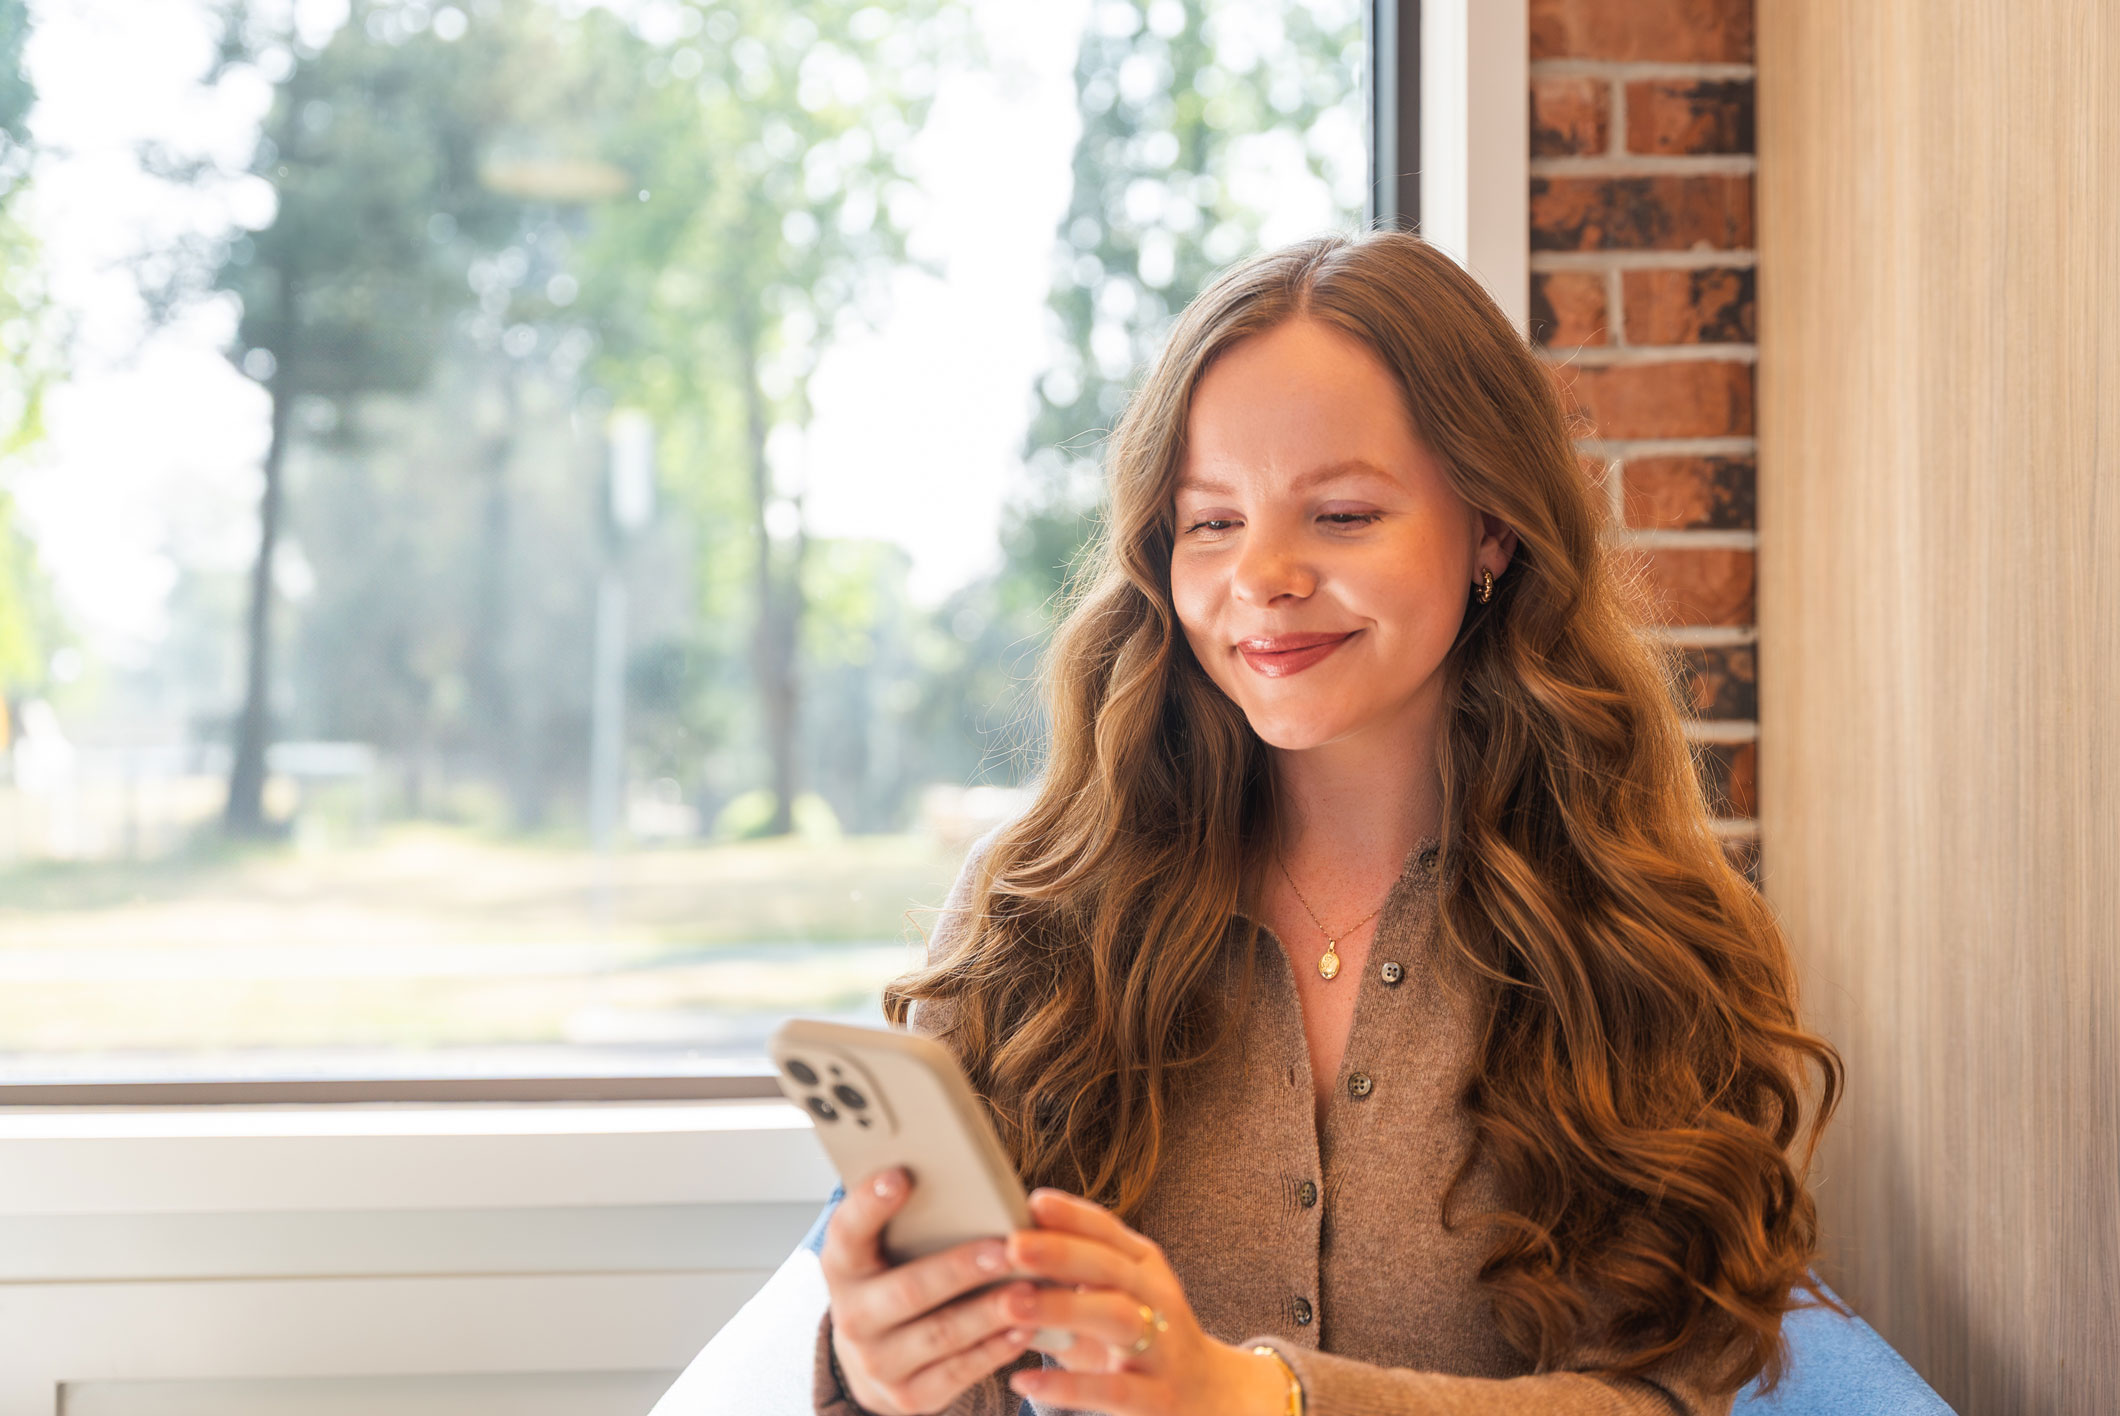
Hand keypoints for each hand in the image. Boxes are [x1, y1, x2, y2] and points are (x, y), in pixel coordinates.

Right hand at [819, 1166, 1036, 1415]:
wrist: (875, 1358)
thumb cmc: (896, 1279)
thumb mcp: (889, 1250)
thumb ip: (915, 1220)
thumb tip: (971, 1186)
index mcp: (843, 1266)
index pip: (848, 1229)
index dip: (870, 1202)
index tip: (902, 1175)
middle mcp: (852, 1316)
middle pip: (908, 1290)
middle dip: (960, 1269)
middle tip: (1005, 1250)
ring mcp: (877, 1362)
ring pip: (941, 1334)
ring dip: (989, 1312)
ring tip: (1030, 1291)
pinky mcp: (908, 1397)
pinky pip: (957, 1372)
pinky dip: (994, 1349)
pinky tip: (1024, 1328)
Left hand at [995, 1188, 1292, 1415]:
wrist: (1209, 1396)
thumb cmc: (1143, 1339)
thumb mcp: (1115, 1300)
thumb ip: (1067, 1279)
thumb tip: (996, 1256)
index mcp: (1143, 1267)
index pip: (1108, 1232)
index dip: (1072, 1215)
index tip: (1032, 1202)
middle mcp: (1157, 1299)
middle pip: (1111, 1267)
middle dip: (1061, 1253)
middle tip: (1013, 1245)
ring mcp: (1160, 1349)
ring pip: (1117, 1318)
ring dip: (1064, 1308)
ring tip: (1012, 1303)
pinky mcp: (1156, 1398)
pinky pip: (1110, 1390)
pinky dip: (1066, 1386)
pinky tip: (1023, 1379)